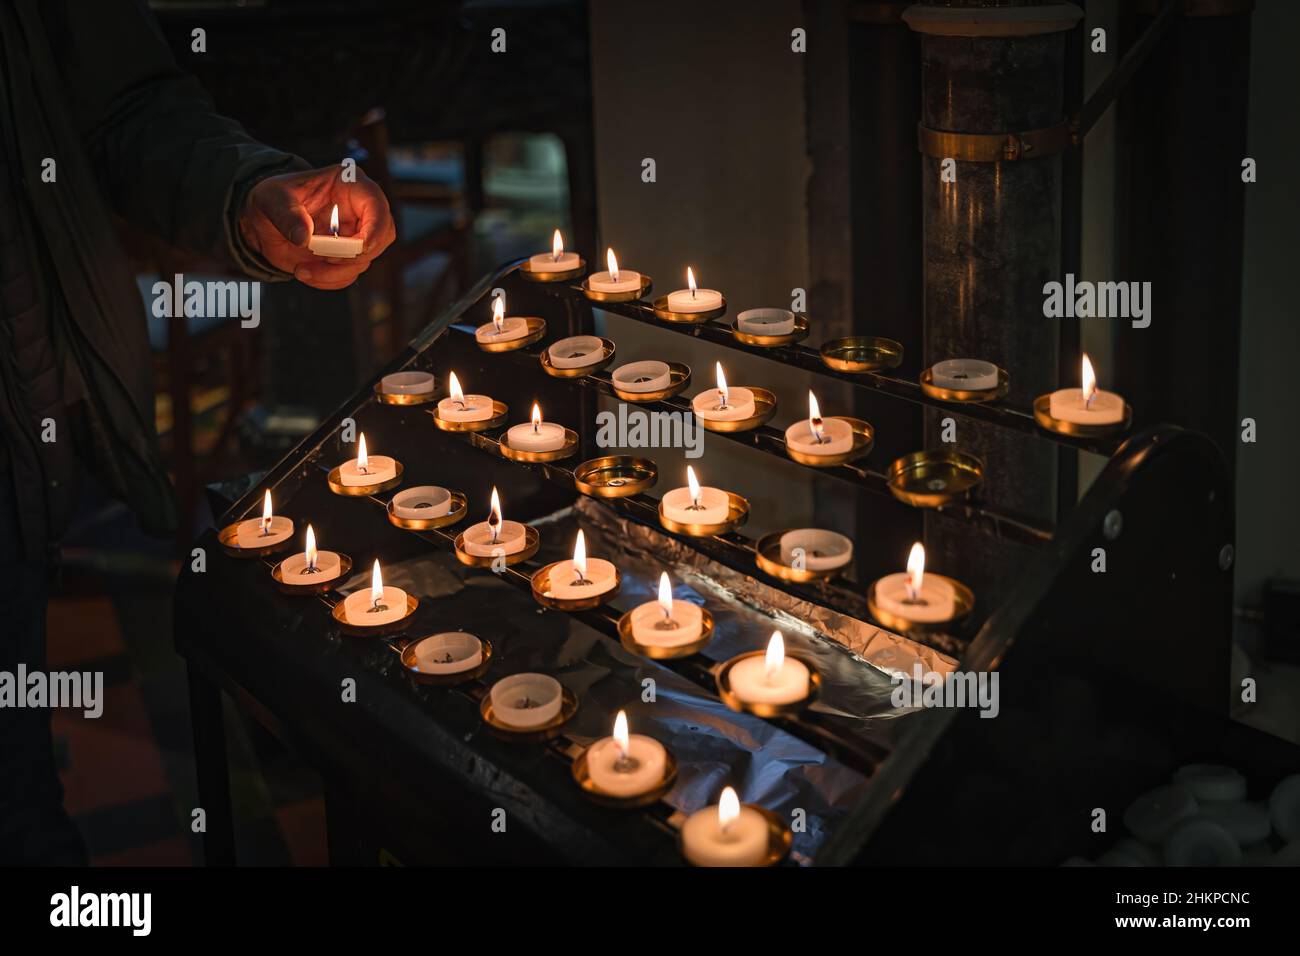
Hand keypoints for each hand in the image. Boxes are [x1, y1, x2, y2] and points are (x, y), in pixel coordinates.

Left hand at [239, 165, 396, 289]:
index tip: (361, 247)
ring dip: (334, 272)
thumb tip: (304, 237)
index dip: (376, 228)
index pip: (376, 205)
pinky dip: (328, 280)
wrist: (265, 222)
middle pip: (382, 236)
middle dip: (354, 255)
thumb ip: (286, 215)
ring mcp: (356, 234)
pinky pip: (349, 275)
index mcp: (349, 184)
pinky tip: (305, 272)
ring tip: (301, 269)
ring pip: (364, 261)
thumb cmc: (273, 199)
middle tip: (323, 258)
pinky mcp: (348, 256)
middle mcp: (359, 210)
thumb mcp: (271, 199)